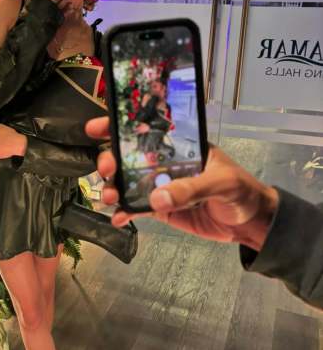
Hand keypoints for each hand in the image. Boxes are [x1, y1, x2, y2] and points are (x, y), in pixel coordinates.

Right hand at [85, 116, 278, 251]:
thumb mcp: (222, 183)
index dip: (120, 124)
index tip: (98, 127)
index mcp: (180, 144)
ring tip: (108, 196)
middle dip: (111, 158)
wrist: (251, 225)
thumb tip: (157, 198)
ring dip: (113, 187)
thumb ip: (191, 189)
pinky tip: (117, 217)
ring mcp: (160, 185)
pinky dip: (123, 212)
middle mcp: (165, 161)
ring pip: (127, 182)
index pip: (147, 128)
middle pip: (129, 155)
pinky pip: (135, 208)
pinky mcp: (160, 209)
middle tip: (106, 168)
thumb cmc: (243, 191)